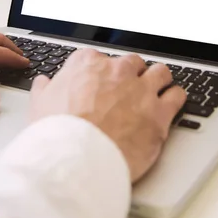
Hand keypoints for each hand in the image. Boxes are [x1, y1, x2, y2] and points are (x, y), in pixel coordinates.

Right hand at [30, 49, 185, 182]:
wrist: (77, 160)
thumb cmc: (58, 134)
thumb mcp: (40, 105)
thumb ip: (46, 90)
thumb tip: (45, 83)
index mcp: (88, 64)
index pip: (100, 58)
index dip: (102, 73)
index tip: (102, 83)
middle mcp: (117, 71)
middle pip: (132, 63)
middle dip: (132, 75)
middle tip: (129, 91)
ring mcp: (141, 89)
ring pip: (160, 72)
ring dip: (158, 80)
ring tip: (156, 91)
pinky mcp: (159, 112)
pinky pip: (177, 95)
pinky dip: (175, 98)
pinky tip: (172, 104)